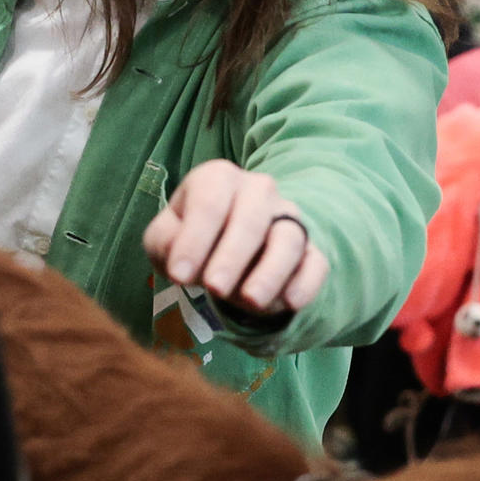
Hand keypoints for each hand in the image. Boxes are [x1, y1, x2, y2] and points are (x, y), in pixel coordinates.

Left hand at [142, 160, 327, 317]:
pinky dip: (306, 282)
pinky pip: (315, 263)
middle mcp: (258, 190)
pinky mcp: (309, 250)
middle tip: (215, 287)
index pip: (209, 202)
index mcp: (218, 178)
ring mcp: (287, 218)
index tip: (179, 275)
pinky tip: (290, 302)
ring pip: (288, 238)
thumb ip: (164, 243)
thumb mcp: (164, 238)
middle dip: (232, 255)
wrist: (227, 252)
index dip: (194, 239)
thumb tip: (181, 264)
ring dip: (270, 271)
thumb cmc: (190, 239)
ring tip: (252, 301)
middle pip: (251, 218)